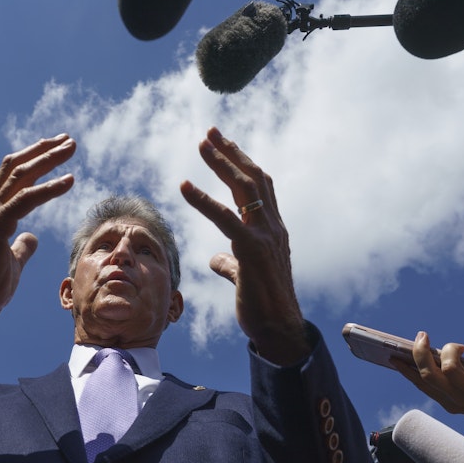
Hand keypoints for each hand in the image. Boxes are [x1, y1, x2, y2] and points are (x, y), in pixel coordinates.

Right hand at [0, 135, 74, 344]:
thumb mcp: (11, 261)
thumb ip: (21, 246)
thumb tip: (32, 237)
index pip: (12, 177)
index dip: (33, 160)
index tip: (55, 149)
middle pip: (15, 168)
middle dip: (43, 150)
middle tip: (67, 139)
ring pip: (19, 176)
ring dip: (48, 159)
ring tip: (70, 148)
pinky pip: (25, 200)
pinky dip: (48, 188)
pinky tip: (69, 180)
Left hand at [180, 127, 308, 363]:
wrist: (279, 330)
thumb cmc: (263, 306)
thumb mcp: (244, 276)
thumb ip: (230, 263)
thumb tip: (215, 259)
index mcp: (272, 231)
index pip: (259, 187)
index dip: (242, 163)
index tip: (223, 145)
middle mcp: (272, 228)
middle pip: (253, 179)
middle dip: (231, 152)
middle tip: (210, 132)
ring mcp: (265, 237)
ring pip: (245, 189)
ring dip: (222, 163)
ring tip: (202, 143)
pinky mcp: (252, 252)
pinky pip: (226, 219)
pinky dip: (203, 199)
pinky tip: (184, 186)